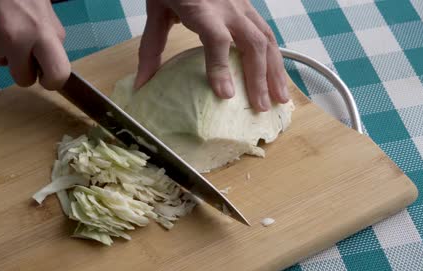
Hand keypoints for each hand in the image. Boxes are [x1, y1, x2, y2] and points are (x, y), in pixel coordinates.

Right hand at [0, 0, 69, 89]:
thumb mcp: (41, 3)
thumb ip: (48, 29)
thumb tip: (51, 52)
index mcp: (41, 30)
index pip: (57, 74)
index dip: (52, 79)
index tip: (45, 74)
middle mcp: (17, 40)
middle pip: (24, 80)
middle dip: (24, 71)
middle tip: (21, 53)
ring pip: (0, 61)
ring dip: (2, 48)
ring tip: (0, 19)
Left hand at [136, 0, 289, 111]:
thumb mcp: (156, 11)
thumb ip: (151, 48)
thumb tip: (142, 84)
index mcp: (201, 8)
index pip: (215, 39)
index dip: (220, 68)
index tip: (226, 95)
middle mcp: (228, 8)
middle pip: (252, 43)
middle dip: (258, 79)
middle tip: (259, 108)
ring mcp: (242, 6)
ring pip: (267, 39)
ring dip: (275, 71)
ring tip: (280, 99)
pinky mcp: (249, 8)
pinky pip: (267, 34)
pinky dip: (275, 58)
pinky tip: (277, 78)